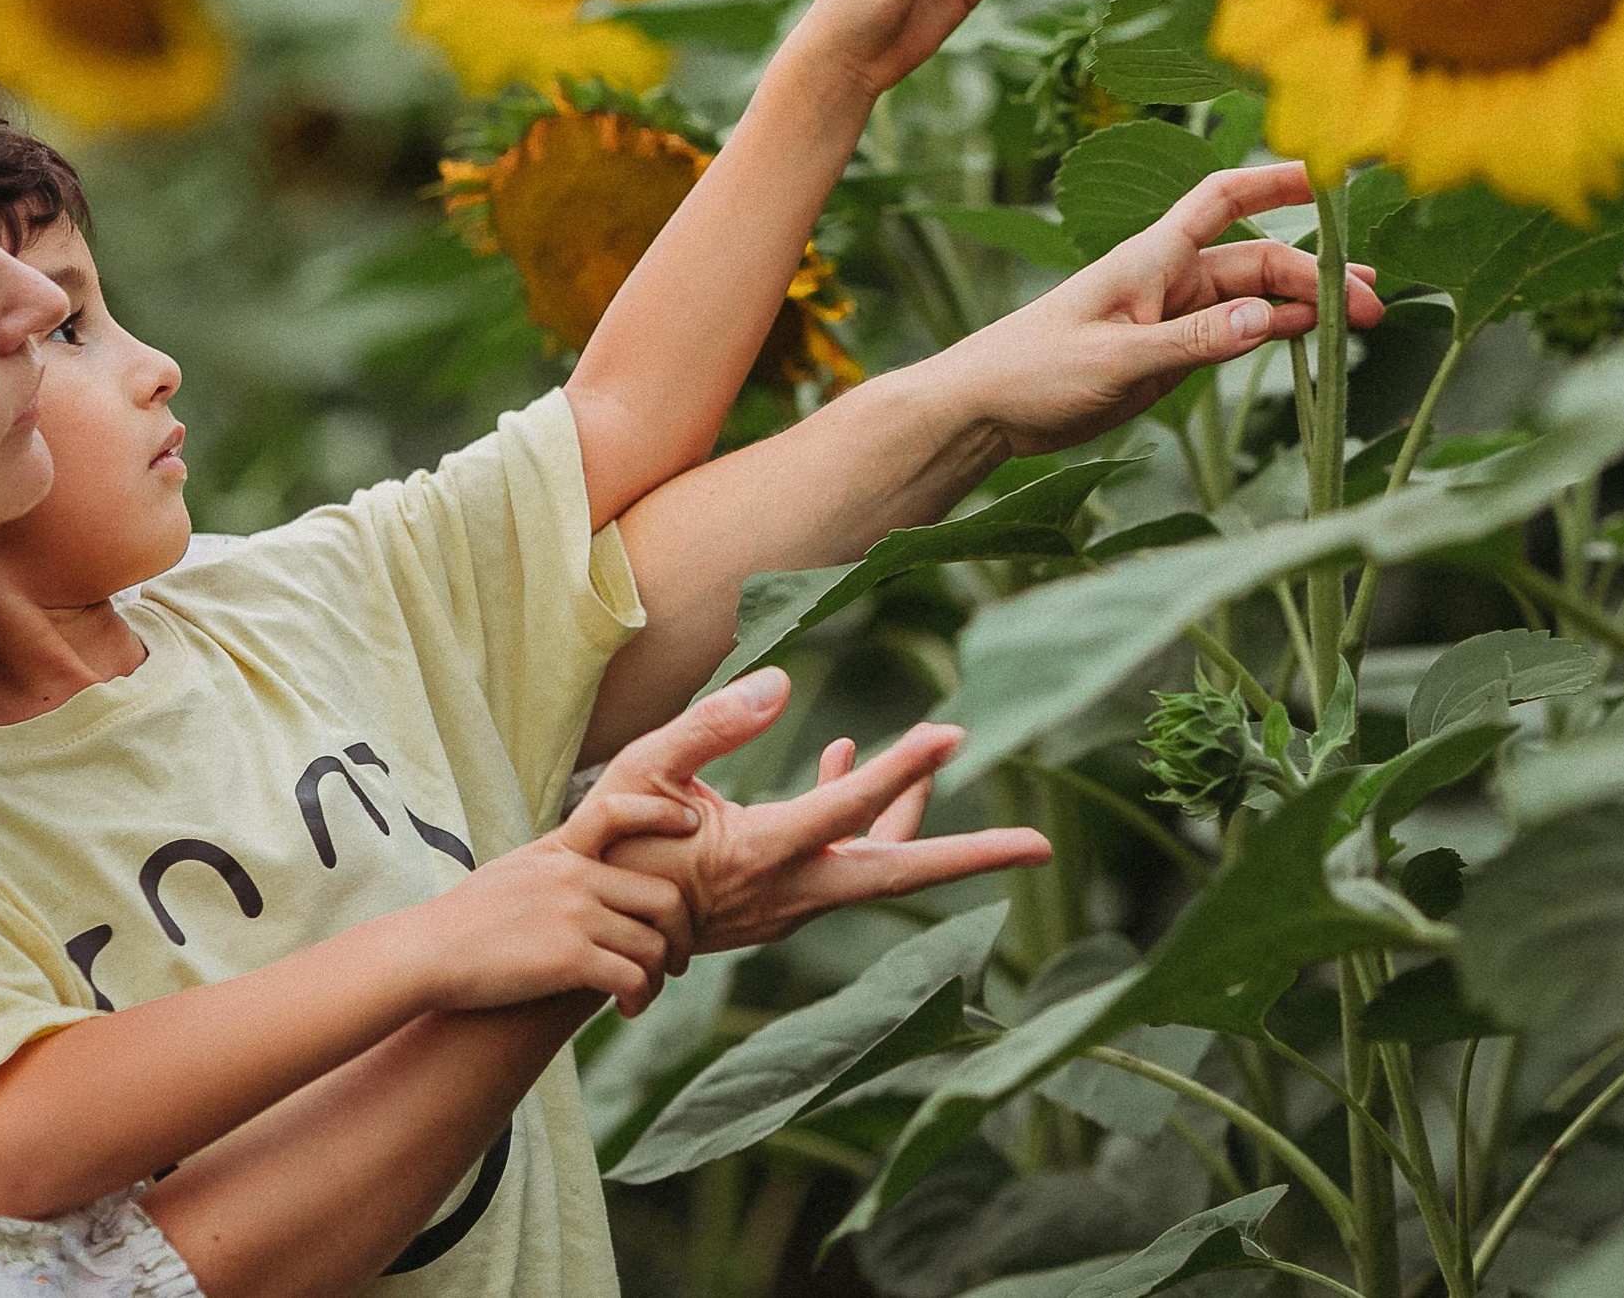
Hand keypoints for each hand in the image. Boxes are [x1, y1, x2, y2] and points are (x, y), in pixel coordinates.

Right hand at [409, 791, 698, 1018]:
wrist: (424, 953)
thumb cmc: (463, 922)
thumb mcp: (512, 872)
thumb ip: (552, 866)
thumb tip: (578, 871)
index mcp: (559, 850)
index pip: (620, 811)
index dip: (663, 814)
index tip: (693, 824)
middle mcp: (574, 876)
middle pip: (664, 894)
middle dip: (681, 931)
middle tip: (674, 959)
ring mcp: (574, 915)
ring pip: (653, 943)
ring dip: (658, 975)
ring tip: (643, 993)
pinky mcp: (569, 959)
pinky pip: (632, 977)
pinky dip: (639, 997)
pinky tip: (626, 1009)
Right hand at [587, 670, 1050, 954]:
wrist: (582, 935)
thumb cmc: (606, 846)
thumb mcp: (644, 769)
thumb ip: (712, 725)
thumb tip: (782, 688)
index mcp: (760, 852)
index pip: (850, 807)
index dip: (902, 767)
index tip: (951, 734)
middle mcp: (787, 891)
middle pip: (897, 871)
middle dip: (972, 858)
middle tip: (1041, 849)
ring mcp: (786, 910)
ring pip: (871, 866)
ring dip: (907, 817)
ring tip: (926, 753)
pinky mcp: (776, 911)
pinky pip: (838, 865)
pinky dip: (857, 821)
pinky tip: (841, 759)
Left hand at [919, 161, 1388, 458]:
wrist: (983, 408)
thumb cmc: (1033, 370)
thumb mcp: (1116, 359)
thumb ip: (1192, 341)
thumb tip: (1270, 318)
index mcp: (1150, 258)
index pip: (1222, 199)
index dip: (1276, 180)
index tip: (1331, 173)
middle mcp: (1167, 278)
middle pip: (1257, 260)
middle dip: (1317, 275)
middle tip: (1370, 308)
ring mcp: (1170, 315)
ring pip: (1254, 299)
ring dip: (1306, 306)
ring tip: (1362, 321)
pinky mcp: (1167, 352)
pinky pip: (1234, 333)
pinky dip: (1275, 334)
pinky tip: (1313, 342)